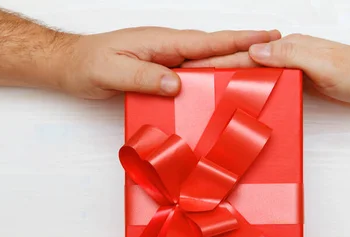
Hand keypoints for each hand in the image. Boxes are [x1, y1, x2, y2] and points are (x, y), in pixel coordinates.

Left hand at [56, 28, 280, 98]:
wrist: (71, 65)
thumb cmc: (88, 64)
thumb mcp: (112, 70)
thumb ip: (143, 75)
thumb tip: (177, 82)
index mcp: (162, 43)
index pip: (207, 42)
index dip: (238, 40)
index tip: (266, 37)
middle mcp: (169, 49)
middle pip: (216, 49)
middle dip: (247, 47)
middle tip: (278, 49)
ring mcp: (167, 60)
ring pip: (208, 61)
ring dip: (234, 61)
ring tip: (262, 66)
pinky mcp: (163, 72)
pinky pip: (195, 74)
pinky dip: (214, 76)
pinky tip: (223, 86)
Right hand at [182, 34, 349, 108]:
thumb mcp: (323, 63)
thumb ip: (289, 55)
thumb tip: (256, 50)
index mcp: (291, 46)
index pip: (247, 52)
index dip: (220, 59)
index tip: (196, 64)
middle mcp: (290, 54)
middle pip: (247, 60)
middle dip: (219, 66)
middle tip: (193, 76)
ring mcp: (295, 67)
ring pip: (256, 71)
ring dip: (233, 76)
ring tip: (210, 87)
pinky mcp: (302, 80)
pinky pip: (270, 81)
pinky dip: (253, 86)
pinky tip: (245, 95)